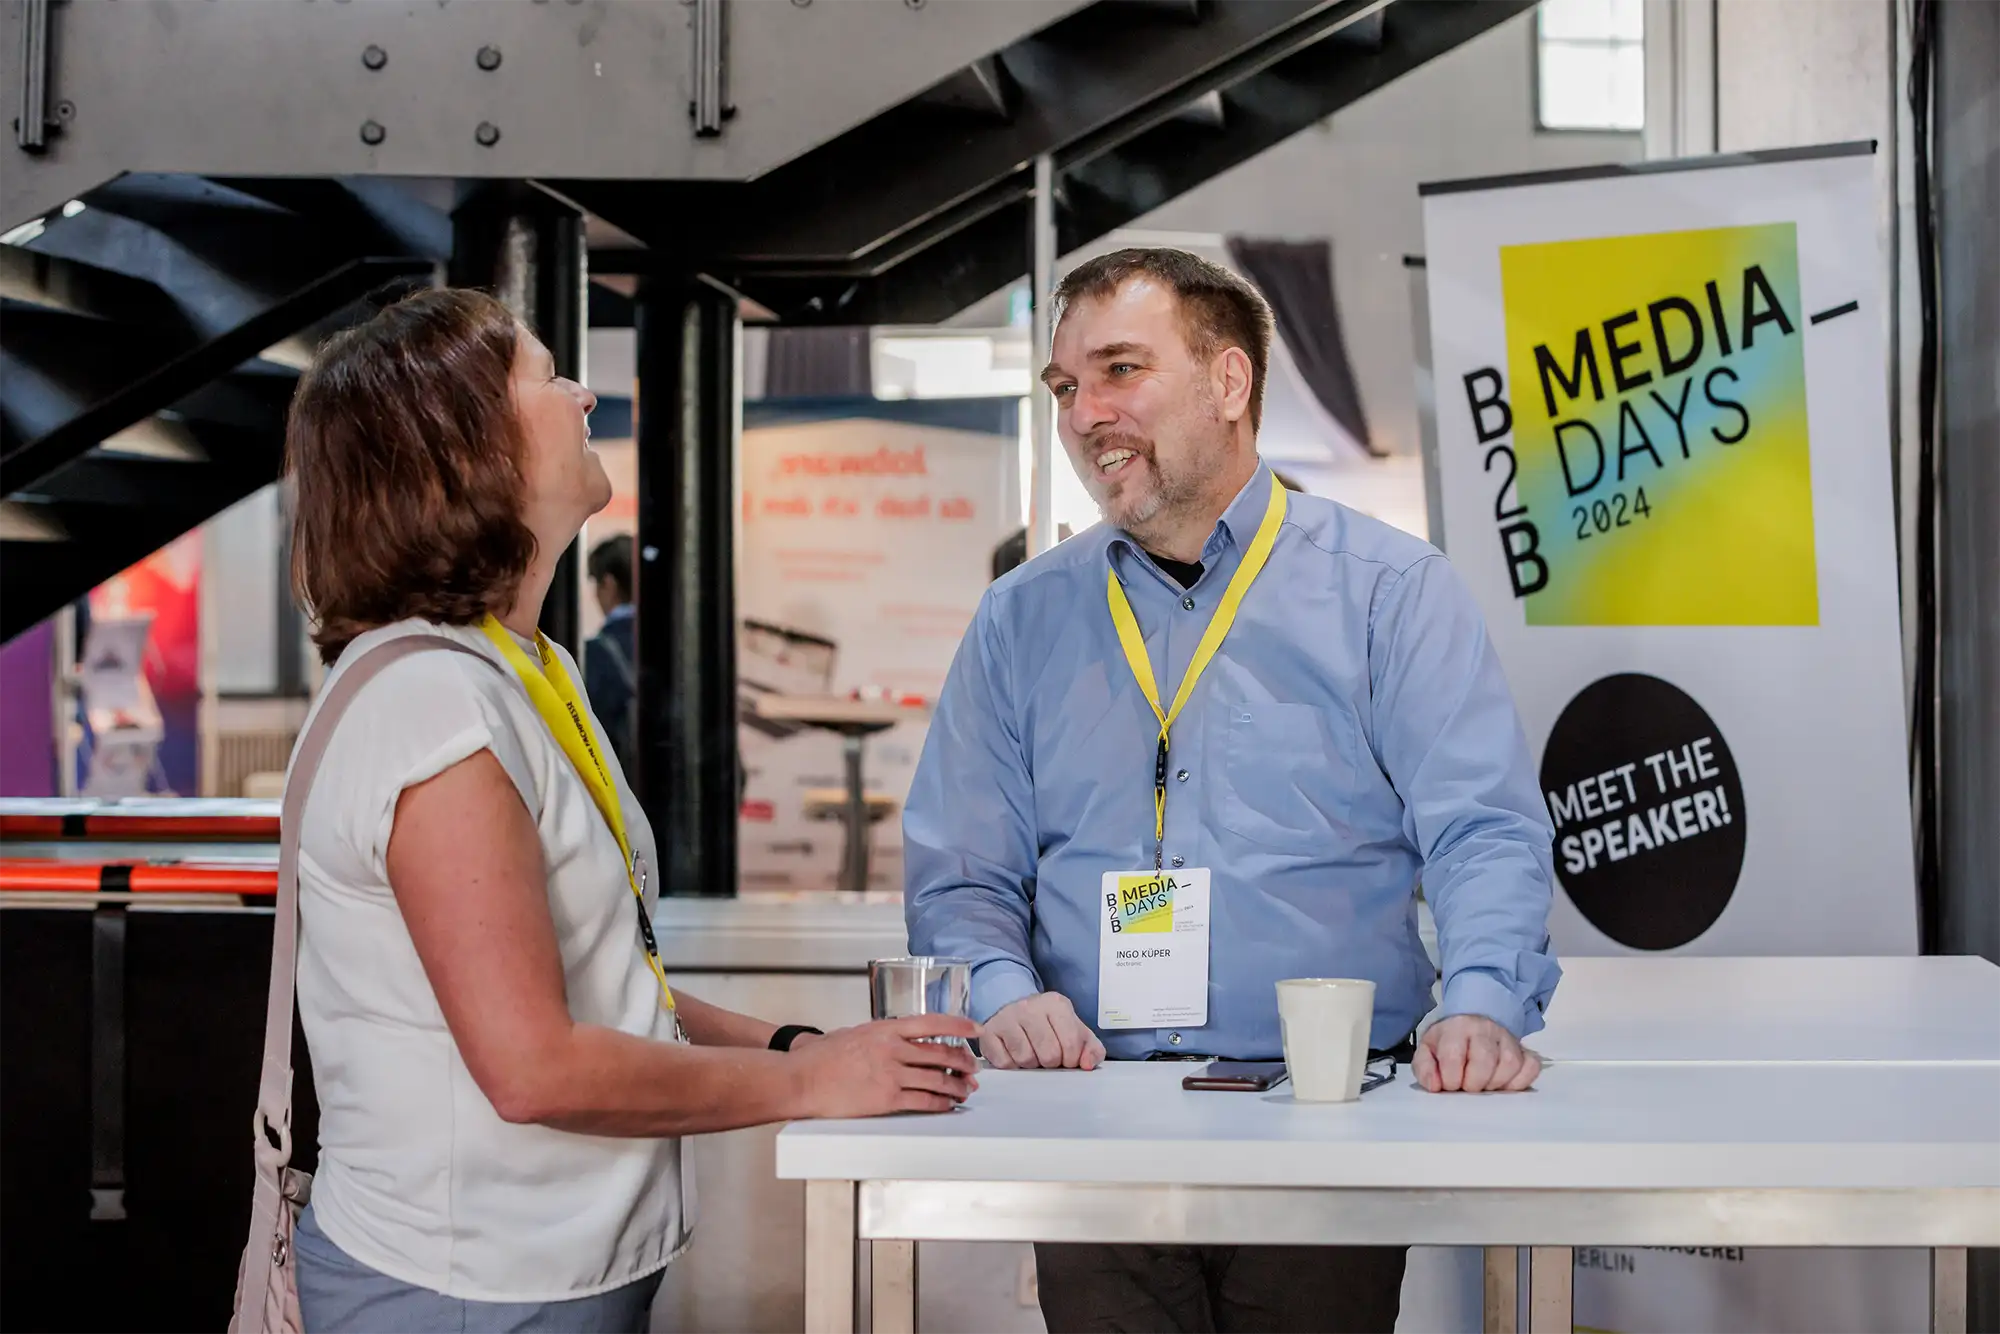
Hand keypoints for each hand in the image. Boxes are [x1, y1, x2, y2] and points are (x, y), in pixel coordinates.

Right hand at [791, 1014, 979, 1117]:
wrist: (801, 1078)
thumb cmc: (819, 1058)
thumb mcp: (853, 1033)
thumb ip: (877, 1036)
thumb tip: (893, 1039)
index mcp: (885, 1028)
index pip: (933, 1022)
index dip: (960, 1025)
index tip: (976, 1029)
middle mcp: (892, 1048)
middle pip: (941, 1053)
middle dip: (963, 1062)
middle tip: (974, 1069)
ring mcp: (891, 1073)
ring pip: (937, 1079)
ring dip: (957, 1086)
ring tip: (966, 1090)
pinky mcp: (886, 1098)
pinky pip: (924, 1100)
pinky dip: (941, 1104)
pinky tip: (948, 1105)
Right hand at [979, 992, 1105, 1069]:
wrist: (1013, 1006)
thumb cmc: (1047, 1024)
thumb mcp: (1075, 1031)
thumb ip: (1092, 1049)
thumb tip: (1087, 1064)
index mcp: (1056, 1005)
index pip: (1071, 1043)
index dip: (1072, 1059)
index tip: (1067, 1058)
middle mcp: (1030, 1007)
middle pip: (1049, 1054)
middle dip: (1051, 1063)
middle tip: (1047, 1057)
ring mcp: (1007, 1018)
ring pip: (1025, 1059)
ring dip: (1031, 1064)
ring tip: (1031, 1053)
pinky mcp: (989, 1032)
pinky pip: (1004, 1063)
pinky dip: (1012, 1065)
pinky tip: (1014, 1054)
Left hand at [1414, 1015, 1539, 1092]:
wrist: (1472, 1025)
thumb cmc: (1449, 1043)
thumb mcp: (1428, 1051)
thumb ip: (1424, 1068)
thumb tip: (1435, 1085)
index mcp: (1457, 1028)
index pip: (1453, 1055)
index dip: (1450, 1078)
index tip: (1449, 1084)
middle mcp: (1485, 1029)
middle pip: (1484, 1060)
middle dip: (1474, 1083)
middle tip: (1468, 1087)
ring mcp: (1508, 1039)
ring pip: (1510, 1064)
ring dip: (1496, 1083)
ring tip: (1485, 1085)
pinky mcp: (1525, 1050)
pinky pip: (1531, 1068)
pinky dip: (1519, 1082)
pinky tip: (1503, 1084)